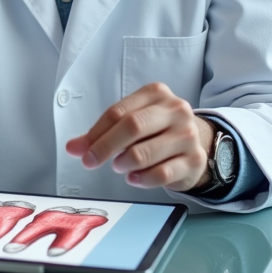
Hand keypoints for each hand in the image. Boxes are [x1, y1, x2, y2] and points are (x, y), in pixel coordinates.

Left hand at [65, 82, 213, 191]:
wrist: (198, 142)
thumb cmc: (158, 129)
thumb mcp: (133, 121)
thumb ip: (103, 132)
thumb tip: (73, 147)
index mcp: (156, 94)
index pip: (117, 112)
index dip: (95, 133)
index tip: (80, 150)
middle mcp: (175, 110)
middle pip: (132, 127)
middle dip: (105, 147)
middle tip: (90, 162)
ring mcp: (187, 135)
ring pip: (144, 152)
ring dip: (123, 163)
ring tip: (119, 166)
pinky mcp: (194, 160)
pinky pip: (161, 173)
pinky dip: (141, 179)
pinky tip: (133, 178)